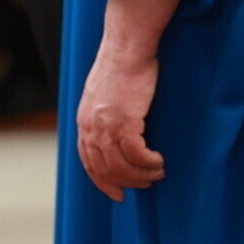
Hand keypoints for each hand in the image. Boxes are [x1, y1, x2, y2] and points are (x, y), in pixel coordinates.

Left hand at [75, 45, 164, 200]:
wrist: (126, 48)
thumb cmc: (121, 67)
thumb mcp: (103, 94)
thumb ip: (103, 114)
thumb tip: (115, 129)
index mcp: (84, 122)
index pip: (89, 162)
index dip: (103, 181)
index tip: (117, 194)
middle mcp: (90, 128)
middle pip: (105, 169)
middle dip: (126, 182)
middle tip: (146, 184)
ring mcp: (106, 126)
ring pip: (122, 166)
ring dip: (142, 175)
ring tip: (157, 173)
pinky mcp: (125, 122)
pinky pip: (137, 154)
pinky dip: (148, 162)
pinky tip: (159, 161)